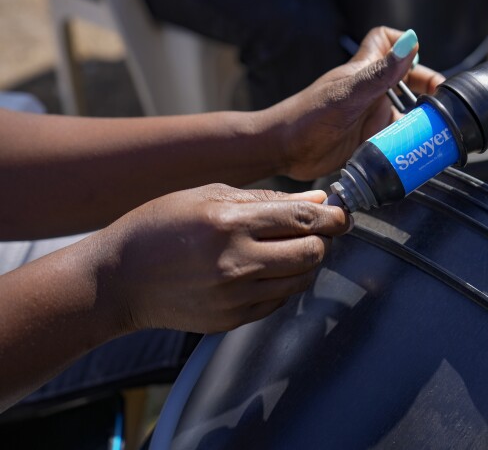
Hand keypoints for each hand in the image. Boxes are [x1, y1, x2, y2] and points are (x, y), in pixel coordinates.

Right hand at [100, 184, 350, 333]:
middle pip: (311, 253)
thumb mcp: (208, 196)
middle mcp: (236, 262)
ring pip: (300, 281)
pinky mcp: (232, 320)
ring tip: (286, 250)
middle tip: (312, 233)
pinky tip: (265, 272)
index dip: (332, 218)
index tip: (340, 216)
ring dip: (304, 264)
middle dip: (321, 240)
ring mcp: (235, 296)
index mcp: (229, 223)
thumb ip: (267, 200)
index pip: (303, 220)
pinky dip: (283, 285)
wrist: (119, 279)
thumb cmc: (160, 226)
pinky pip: (279, 302)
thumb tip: (317, 200)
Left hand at [273, 27, 445, 180]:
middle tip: (442, 104)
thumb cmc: (308, 117)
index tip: (421, 57)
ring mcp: (368, 116)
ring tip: (436, 131)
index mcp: (364, 71)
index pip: (386, 40)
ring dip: (419, 120)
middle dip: (425, 88)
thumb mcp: (350, 94)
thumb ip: (381, 73)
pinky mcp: (366, 140)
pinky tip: (416, 152)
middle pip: (405, 80)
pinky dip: (406, 143)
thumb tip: (412, 43)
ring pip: (403, 112)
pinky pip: (394, 138)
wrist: (283, 150)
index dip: (404, 43)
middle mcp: (369, 91)